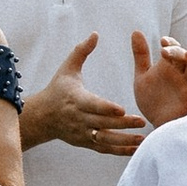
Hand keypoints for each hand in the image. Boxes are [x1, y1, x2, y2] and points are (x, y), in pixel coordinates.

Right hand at [24, 32, 145, 157]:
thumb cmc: (58, 88)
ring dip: (124, 141)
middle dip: (122, 124)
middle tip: (142, 121)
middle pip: (103, 123)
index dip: (106, 108)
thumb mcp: (67, 68)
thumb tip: (95, 34)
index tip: (122, 109)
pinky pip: (104, 149)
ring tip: (143, 139)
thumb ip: (82, 51)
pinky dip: (120, 151)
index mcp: (76, 99)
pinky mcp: (85, 143)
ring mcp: (82, 133)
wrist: (43, 116)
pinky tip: (137, 149)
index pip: (93, 105)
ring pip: (105, 140)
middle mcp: (79, 118)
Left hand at [130, 31, 186, 127]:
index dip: (170, 43)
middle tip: (164, 51)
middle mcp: (181, 73)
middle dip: (176, 52)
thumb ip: (141, 55)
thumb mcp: (142, 77)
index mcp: (169, 66)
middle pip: (183, 57)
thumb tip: (135, 31)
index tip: (162, 41)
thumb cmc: (152, 101)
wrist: (156, 124)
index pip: (173, 48)